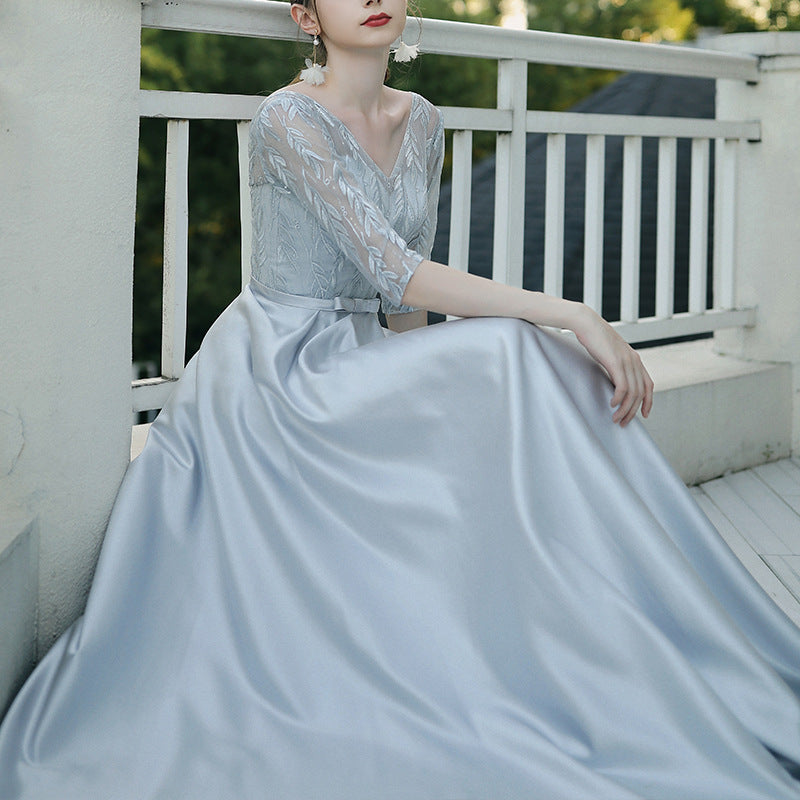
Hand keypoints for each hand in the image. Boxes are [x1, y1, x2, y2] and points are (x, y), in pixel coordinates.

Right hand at [572, 305, 653, 425]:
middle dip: (634, 411)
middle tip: (623, 422)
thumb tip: (613, 380)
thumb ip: (615, 365)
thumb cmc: (594, 337)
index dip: (648, 401)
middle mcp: (634, 360)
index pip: (648, 385)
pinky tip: (612, 404)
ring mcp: (626, 361)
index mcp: (634, 358)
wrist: (586, 322)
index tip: (643, 414)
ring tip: (616, 418)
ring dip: (625, 409)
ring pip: (633, 393)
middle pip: (641, 393)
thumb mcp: (609, 353)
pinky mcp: (616, 363)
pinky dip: (618, 399)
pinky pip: (622, 387)